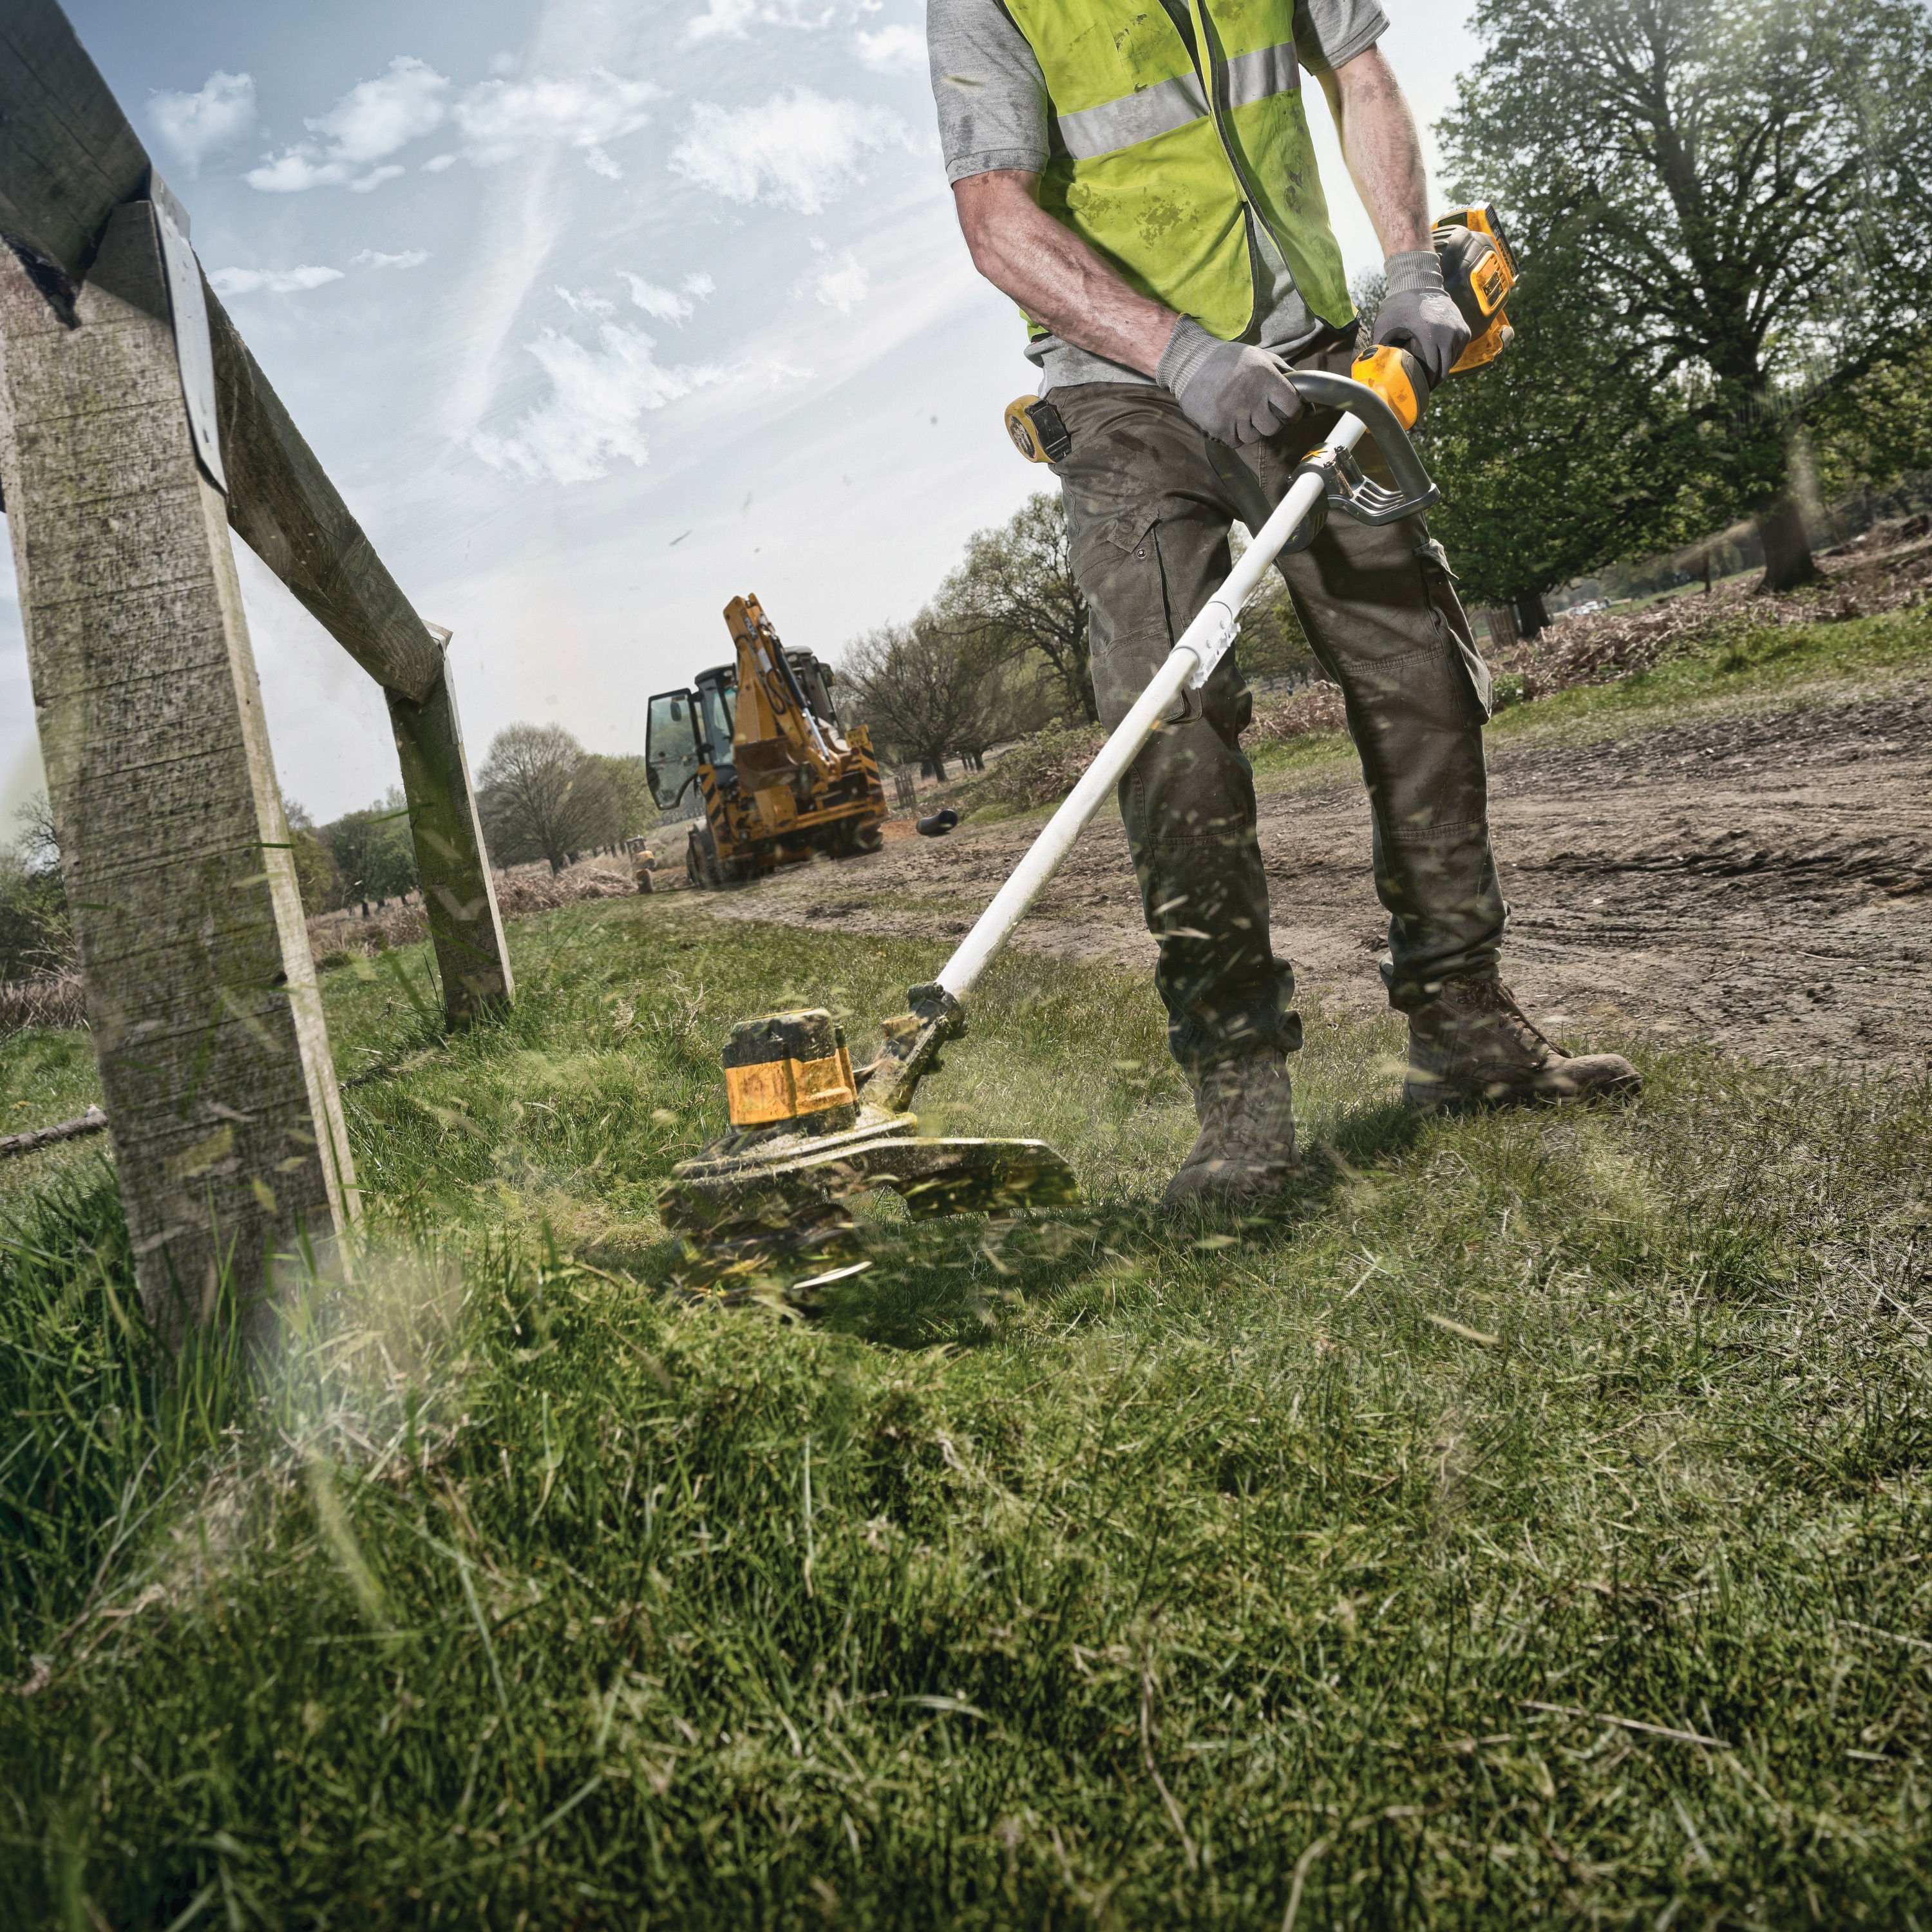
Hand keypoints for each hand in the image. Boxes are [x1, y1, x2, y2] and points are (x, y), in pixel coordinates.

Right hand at [1158, 317, 1305, 445]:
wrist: (1190, 363)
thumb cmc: (1228, 359)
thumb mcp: (1258, 355)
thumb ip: (1281, 370)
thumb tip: (1302, 387)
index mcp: (1265, 378)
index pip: (1292, 407)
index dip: (1293, 413)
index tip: (1288, 413)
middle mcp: (1252, 397)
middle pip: (1273, 428)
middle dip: (1270, 423)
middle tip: (1262, 415)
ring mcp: (1234, 414)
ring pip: (1254, 437)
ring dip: (1250, 430)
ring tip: (1242, 416)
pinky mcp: (1219, 426)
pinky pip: (1235, 442)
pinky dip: (1234, 435)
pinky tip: (1229, 421)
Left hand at [1373, 250, 1470, 385]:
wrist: (1420, 282)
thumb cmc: (1399, 305)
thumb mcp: (1384, 325)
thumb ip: (1379, 347)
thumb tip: (1371, 369)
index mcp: (1431, 336)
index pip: (1433, 371)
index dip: (1425, 384)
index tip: (1417, 390)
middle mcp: (1449, 334)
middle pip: (1444, 370)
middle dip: (1433, 381)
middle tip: (1422, 386)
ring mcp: (1459, 331)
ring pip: (1452, 362)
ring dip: (1442, 370)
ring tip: (1429, 373)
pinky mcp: (1465, 329)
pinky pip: (1458, 352)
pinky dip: (1449, 358)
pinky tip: (1437, 360)